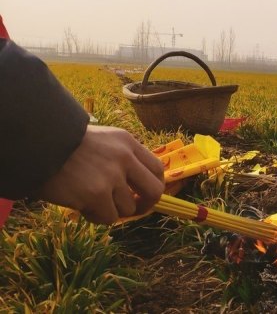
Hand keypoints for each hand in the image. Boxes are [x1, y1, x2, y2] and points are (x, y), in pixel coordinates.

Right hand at [36, 125, 164, 224]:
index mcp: (127, 142)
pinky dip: (96, 217)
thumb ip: (121, 158)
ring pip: (128, 208)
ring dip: (110, 210)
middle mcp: (124, 158)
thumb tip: (136, 187)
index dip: (153, 185)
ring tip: (89, 200)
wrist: (36, 145)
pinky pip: (109, 218)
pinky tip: (81, 206)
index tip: (143, 195)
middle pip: (154, 191)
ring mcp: (112, 176)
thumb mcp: (102, 140)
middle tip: (133, 210)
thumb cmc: (65, 145)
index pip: (157, 168)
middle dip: (146, 205)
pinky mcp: (96, 194)